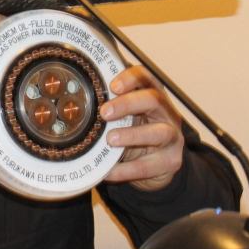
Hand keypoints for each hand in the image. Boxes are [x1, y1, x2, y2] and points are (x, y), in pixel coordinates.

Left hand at [100, 65, 183, 191]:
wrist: (155, 168)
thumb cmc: (135, 135)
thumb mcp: (124, 119)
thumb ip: (109, 110)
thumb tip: (75, 107)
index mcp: (152, 97)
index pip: (145, 78)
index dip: (130, 78)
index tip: (112, 86)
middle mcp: (166, 113)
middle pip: (153, 100)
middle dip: (128, 104)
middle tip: (105, 113)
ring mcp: (173, 138)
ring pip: (159, 132)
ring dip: (133, 135)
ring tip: (111, 139)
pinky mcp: (171, 162)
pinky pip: (149, 165)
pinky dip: (126, 169)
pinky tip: (109, 171)